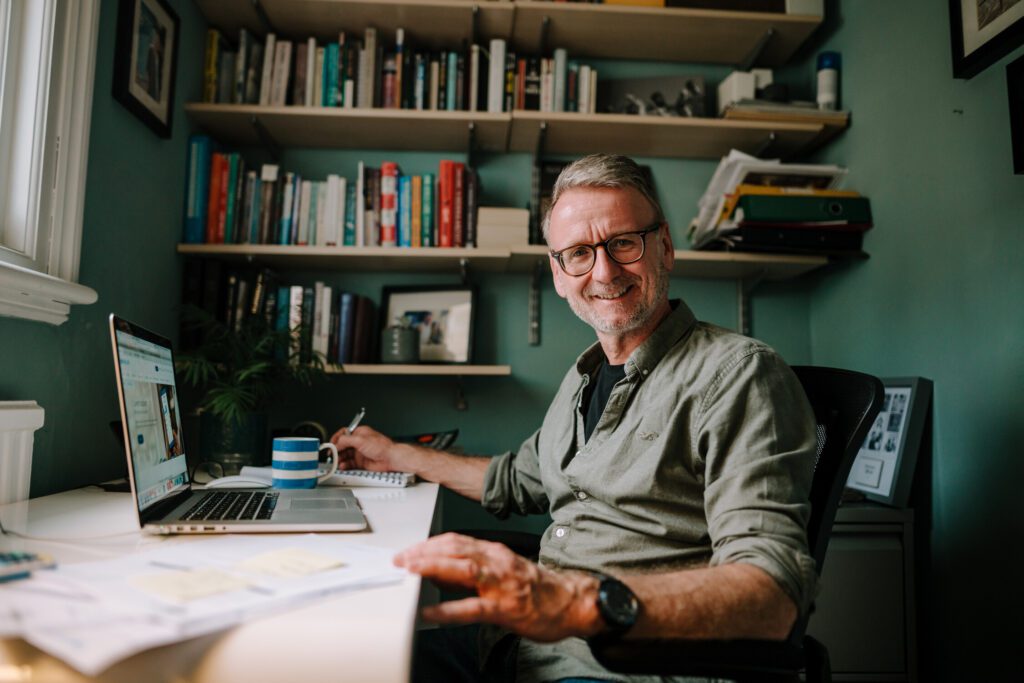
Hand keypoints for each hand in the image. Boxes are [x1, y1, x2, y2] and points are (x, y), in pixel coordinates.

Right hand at [329, 424, 402, 471]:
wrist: (390, 459)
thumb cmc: (382, 446)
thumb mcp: (360, 440)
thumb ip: (346, 440)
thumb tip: (336, 443)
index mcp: (359, 433)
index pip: (343, 434)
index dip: (336, 439)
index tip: (331, 444)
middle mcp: (359, 442)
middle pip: (342, 446)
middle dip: (336, 450)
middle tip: (332, 455)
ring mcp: (359, 453)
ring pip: (345, 455)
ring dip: (339, 459)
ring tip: (336, 462)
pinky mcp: (361, 462)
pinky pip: (349, 464)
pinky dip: (344, 465)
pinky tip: (343, 466)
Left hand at [393, 533, 601, 641]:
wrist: (571, 601)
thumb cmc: (537, 588)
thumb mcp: (503, 568)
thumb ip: (474, 568)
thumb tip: (439, 575)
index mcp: (494, 552)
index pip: (454, 541)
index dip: (427, 544)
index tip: (407, 550)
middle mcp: (496, 561)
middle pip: (453, 549)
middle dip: (422, 552)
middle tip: (399, 559)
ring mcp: (500, 584)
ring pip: (462, 569)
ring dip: (432, 568)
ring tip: (409, 572)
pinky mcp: (505, 608)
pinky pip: (472, 608)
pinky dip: (448, 609)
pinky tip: (430, 612)